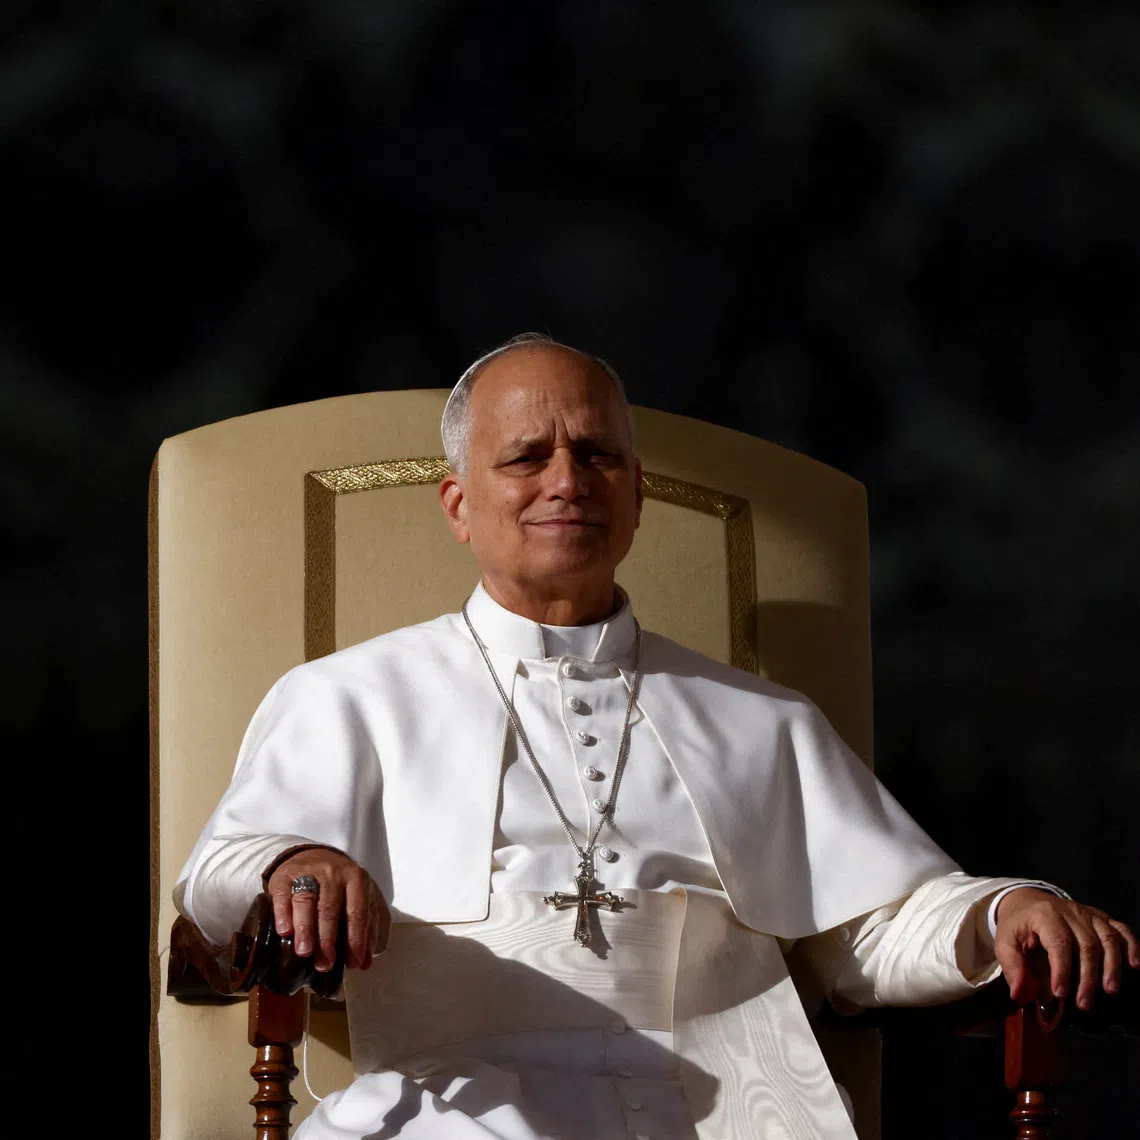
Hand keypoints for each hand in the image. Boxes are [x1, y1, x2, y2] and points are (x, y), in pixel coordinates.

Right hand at [267, 848, 389, 971]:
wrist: (311, 858)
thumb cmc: (338, 887)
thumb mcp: (357, 899)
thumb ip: (365, 928)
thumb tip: (365, 963)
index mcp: (356, 879)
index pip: (357, 912)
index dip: (356, 939)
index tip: (353, 963)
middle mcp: (333, 873)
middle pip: (330, 908)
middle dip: (328, 939)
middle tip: (324, 965)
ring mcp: (308, 871)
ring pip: (306, 901)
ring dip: (306, 929)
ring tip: (304, 952)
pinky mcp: (284, 875)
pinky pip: (283, 895)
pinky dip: (283, 914)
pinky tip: (285, 932)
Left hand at [994, 887, 1139, 1009]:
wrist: (1027, 901)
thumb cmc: (1018, 925)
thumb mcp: (1005, 942)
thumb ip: (1012, 967)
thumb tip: (1020, 995)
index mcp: (1044, 915)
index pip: (1059, 942)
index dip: (1062, 970)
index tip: (1060, 994)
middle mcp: (1070, 911)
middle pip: (1087, 945)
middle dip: (1088, 978)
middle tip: (1084, 1003)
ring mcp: (1088, 913)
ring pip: (1108, 939)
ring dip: (1112, 967)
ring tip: (1109, 991)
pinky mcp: (1100, 917)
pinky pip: (1121, 929)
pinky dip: (1131, 946)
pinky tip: (1134, 965)